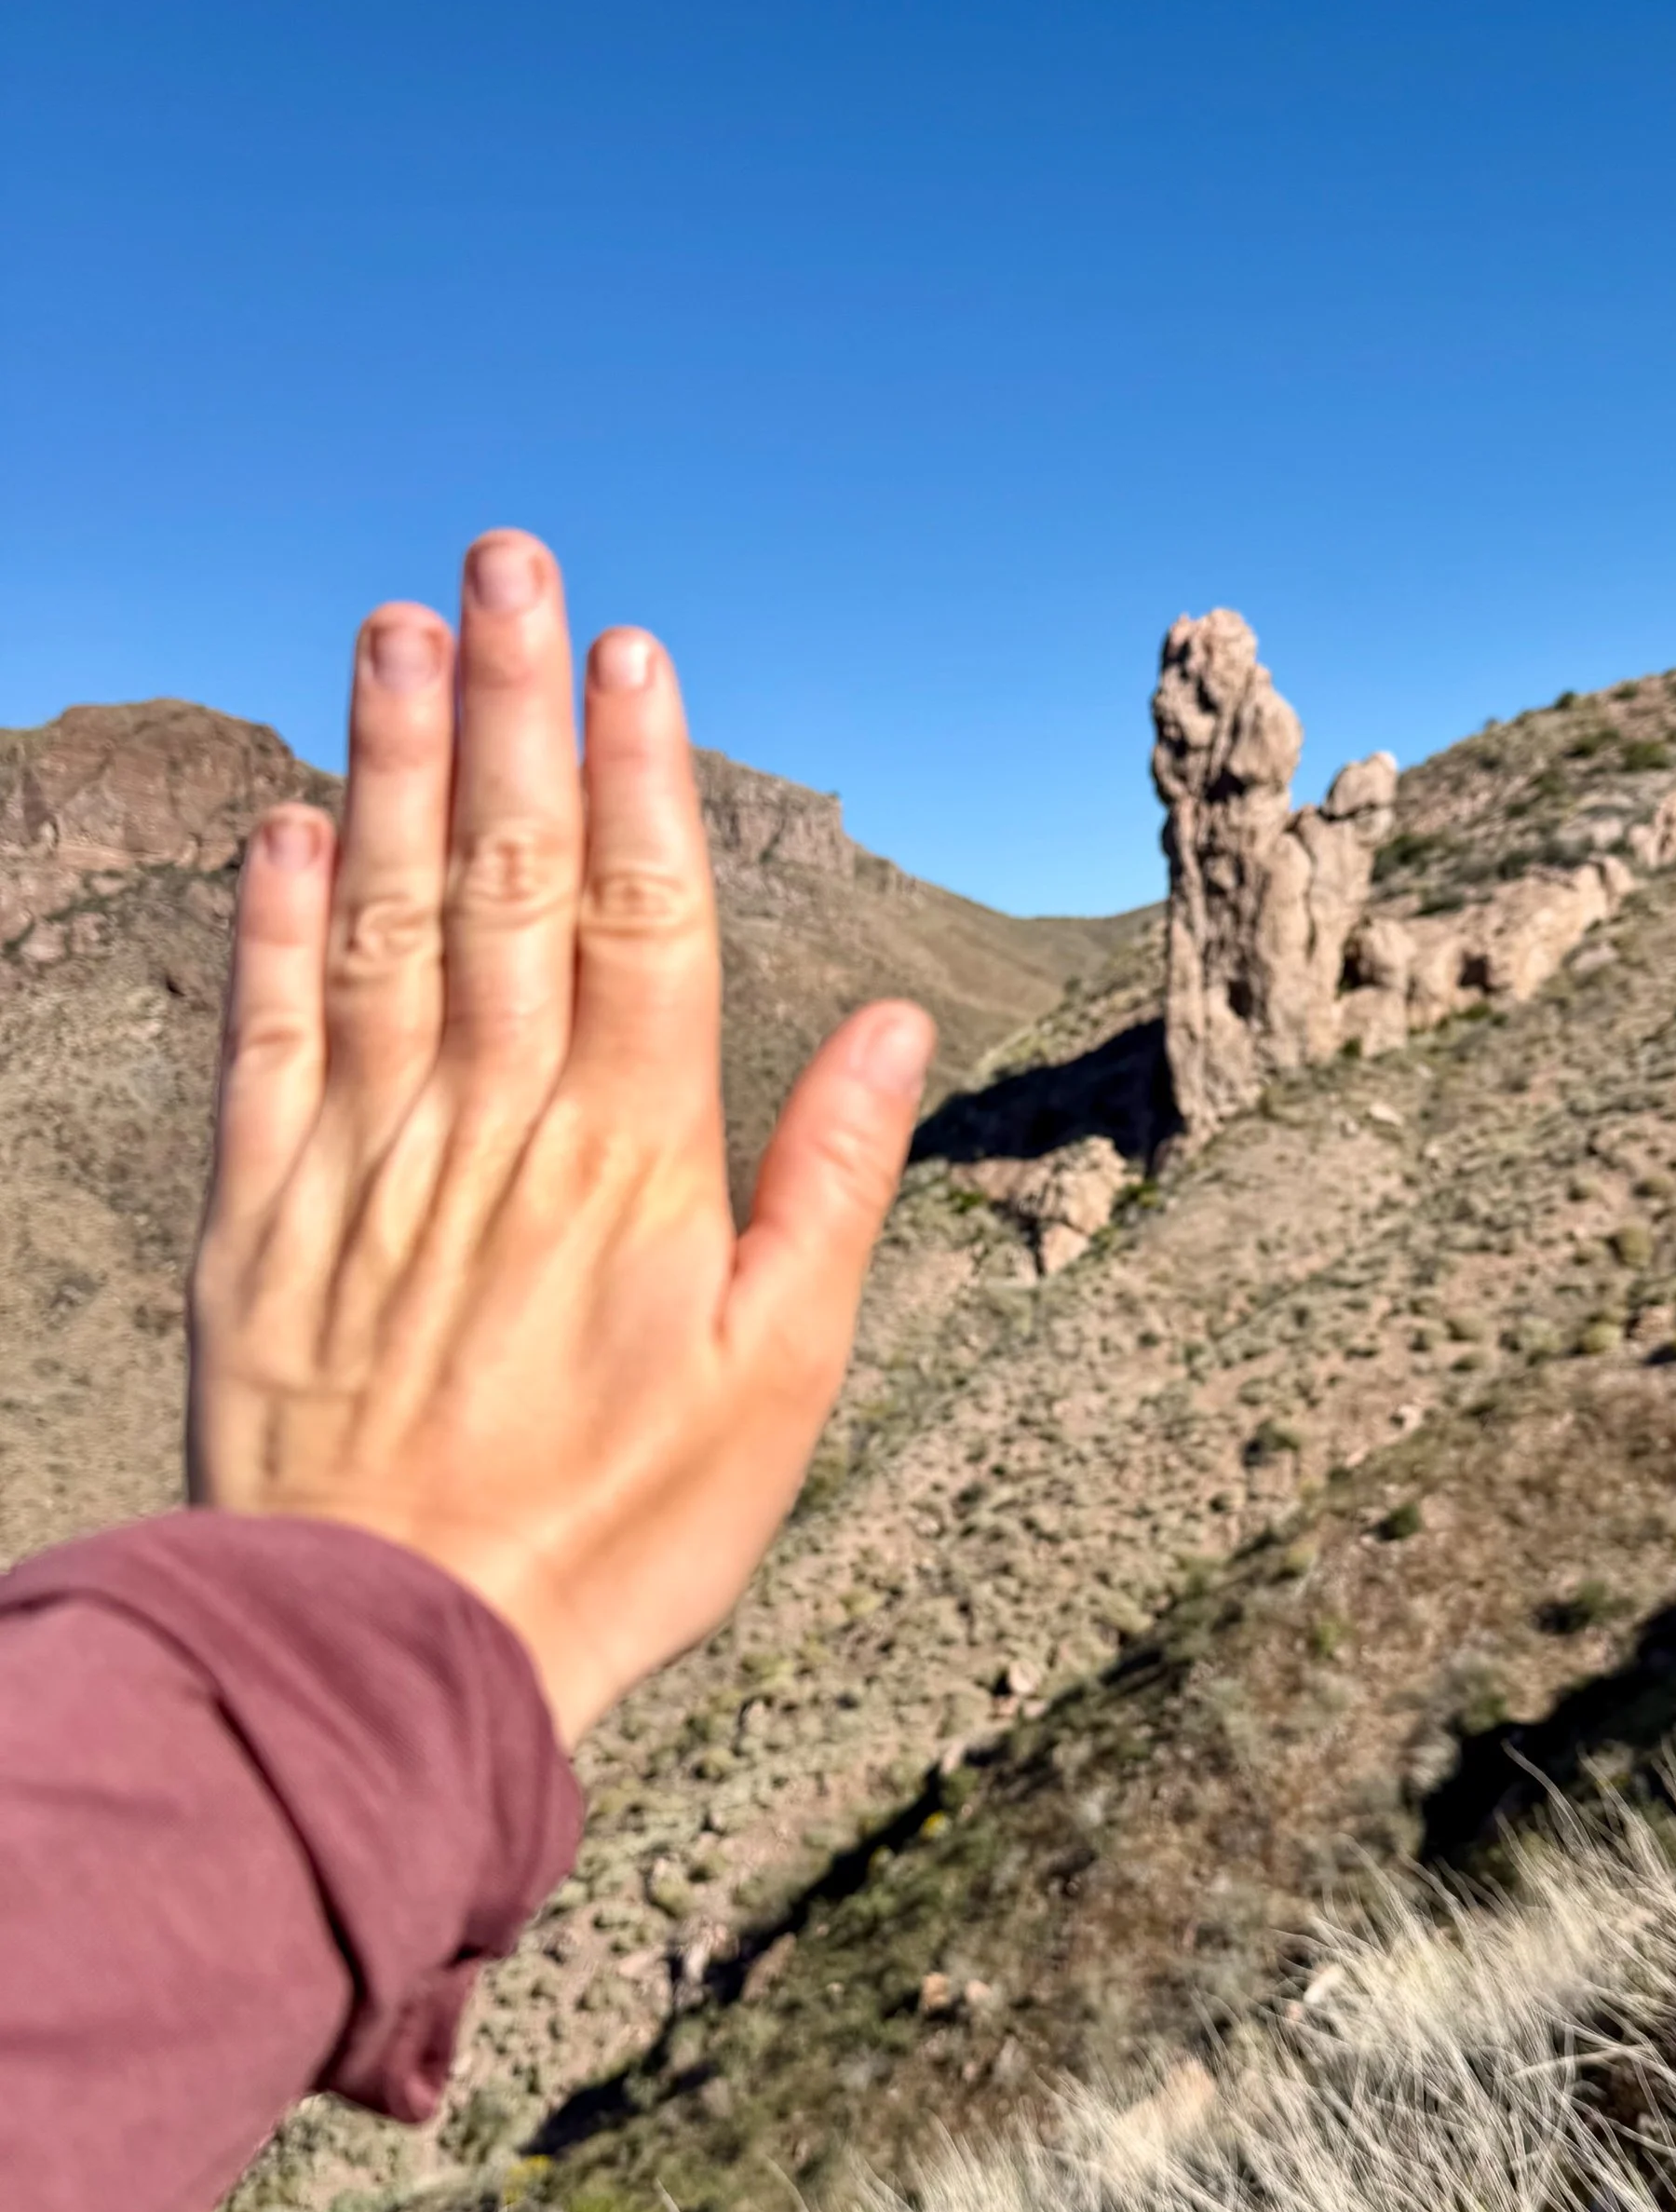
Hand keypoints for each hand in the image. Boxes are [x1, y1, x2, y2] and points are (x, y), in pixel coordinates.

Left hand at [189, 531, 933, 1743]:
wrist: (392, 1652)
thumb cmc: (617, 1533)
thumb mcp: (780, 1383)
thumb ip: (823, 1189)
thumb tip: (883, 1023)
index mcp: (632, 1157)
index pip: (640, 914)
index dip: (637, 772)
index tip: (628, 646)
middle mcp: (494, 1124)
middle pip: (507, 875)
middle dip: (509, 707)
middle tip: (500, 559)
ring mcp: (364, 1159)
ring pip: (380, 920)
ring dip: (392, 767)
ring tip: (392, 630)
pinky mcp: (257, 1216)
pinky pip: (262, 1036)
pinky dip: (269, 924)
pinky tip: (285, 823)